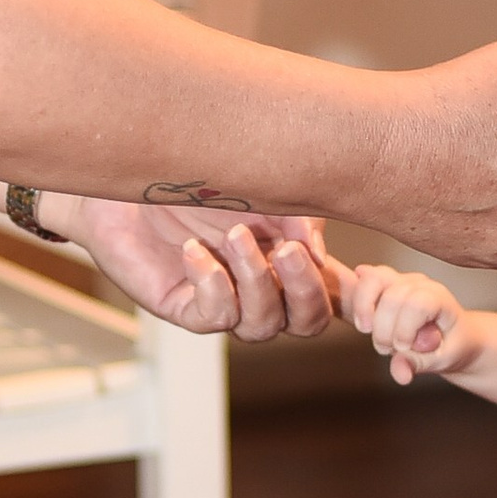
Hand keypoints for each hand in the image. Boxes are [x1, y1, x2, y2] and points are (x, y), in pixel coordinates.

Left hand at [65, 199, 338, 337]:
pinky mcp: (184, 308)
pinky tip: (195, 250)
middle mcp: (263, 287)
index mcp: (291, 260)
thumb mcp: (262, 186)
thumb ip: (298, 218)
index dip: (362, 300)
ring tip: (236, 236)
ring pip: (262, 325)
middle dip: (305, 291)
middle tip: (287, 251)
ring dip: (255, 282)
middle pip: (307, 322)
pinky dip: (211, 283)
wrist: (130, 172)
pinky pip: (213, 317)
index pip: (338, 294)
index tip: (366, 278)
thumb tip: (321, 257)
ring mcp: (225, 302)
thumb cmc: (198, 174)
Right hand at [341, 259, 479, 383]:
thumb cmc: (452, 345)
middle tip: (387, 348)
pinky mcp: (384, 283)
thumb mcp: (442, 360)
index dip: (404, 329)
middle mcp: (419, 284)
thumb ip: (418, 364)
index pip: (416, 304)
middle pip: (391, 295)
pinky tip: (359, 311)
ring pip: (374, 278)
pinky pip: (365, 278)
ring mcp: (400, 280)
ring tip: (366, 329)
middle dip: (383, 328)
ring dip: (363, 308)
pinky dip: (356, 294)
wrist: (455, 335)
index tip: (403, 348)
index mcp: (438, 299)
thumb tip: (400, 373)